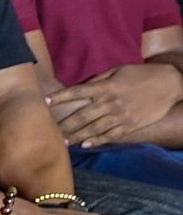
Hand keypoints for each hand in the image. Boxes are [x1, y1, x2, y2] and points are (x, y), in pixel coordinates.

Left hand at [51, 64, 182, 146]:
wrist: (170, 84)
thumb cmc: (140, 74)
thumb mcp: (117, 70)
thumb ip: (98, 79)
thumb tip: (80, 88)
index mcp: (106, 86)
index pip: (77, 92)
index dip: (60, 97)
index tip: (44, 102)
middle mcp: (111, 102)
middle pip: (82, 115)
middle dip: (64, 124)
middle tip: (48, 131)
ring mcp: (121, 115)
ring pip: (94, 128)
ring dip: (77, 136)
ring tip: (63, 142)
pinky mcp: (131, 124)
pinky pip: (111, 135)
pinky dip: (98, 140)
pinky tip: (86, 145)